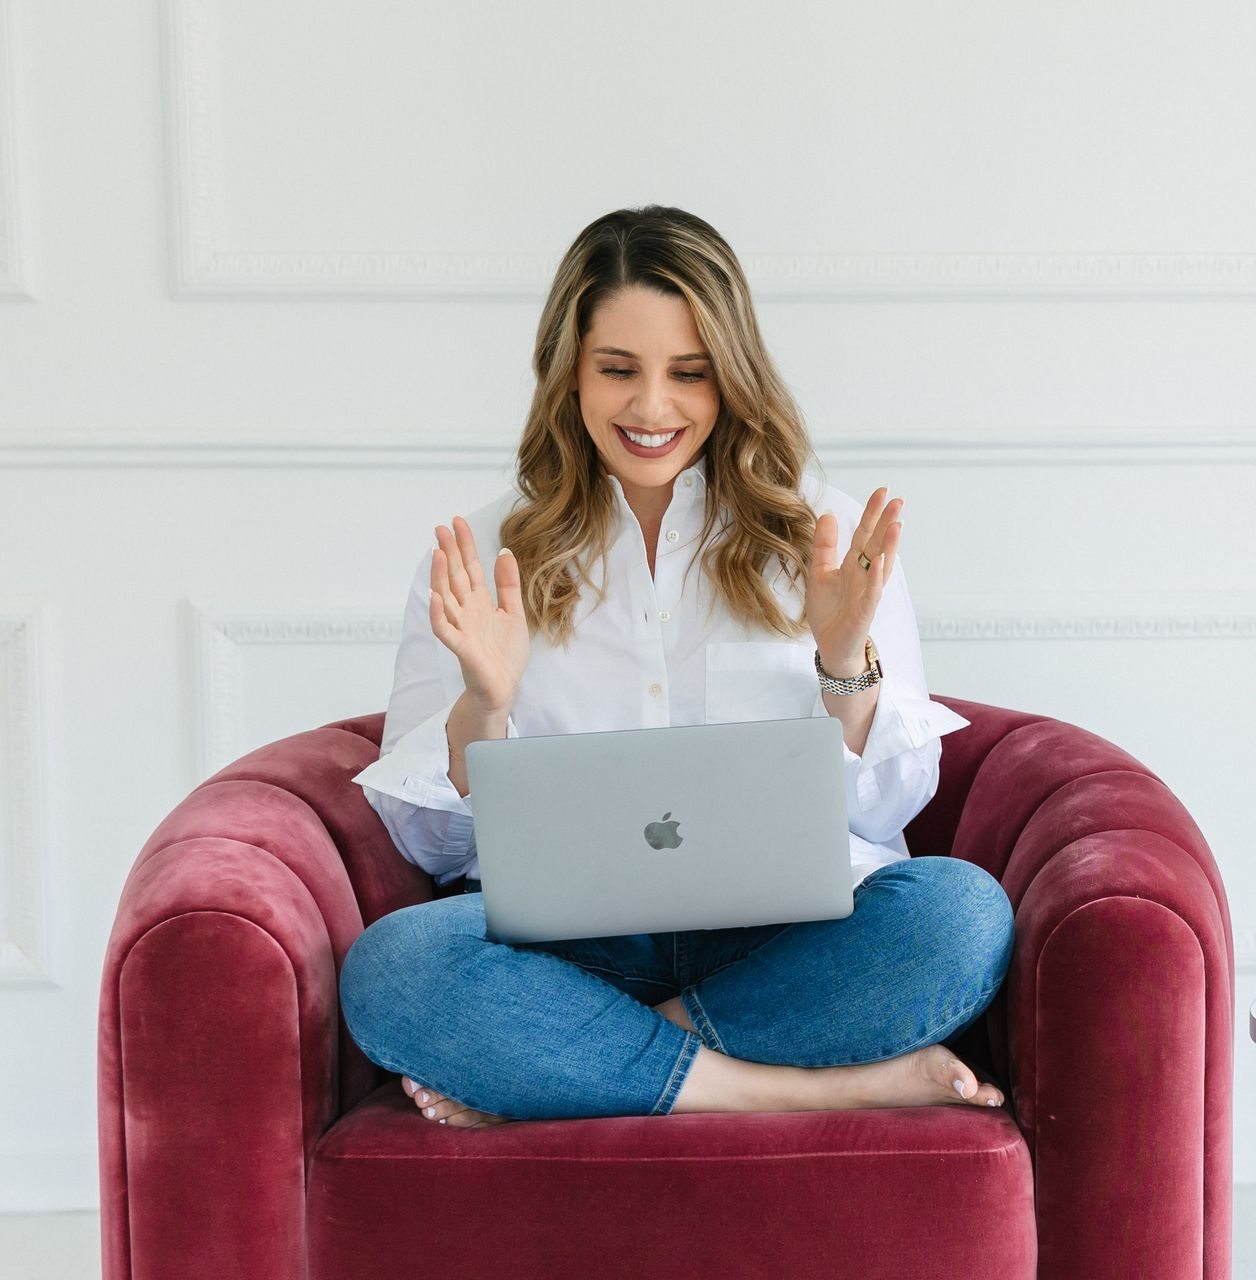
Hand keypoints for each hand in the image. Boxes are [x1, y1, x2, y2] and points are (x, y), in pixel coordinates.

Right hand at [430, 516, 529, 714]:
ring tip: (436, 553)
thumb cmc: (505, 654)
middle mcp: (467, 611)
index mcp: (480, 602)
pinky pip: (445, 630)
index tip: (457, 521)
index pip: (470, 567)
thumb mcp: (513, 613)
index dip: (464, 545)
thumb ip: (508, 584)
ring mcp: (461, 628)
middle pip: (455, 577)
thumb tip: (504, 551)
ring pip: (446, 598)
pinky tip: (435, 597)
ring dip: (439, 576)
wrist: (503, 688)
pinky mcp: (461, 648)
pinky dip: (438, 614)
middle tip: (440, 527)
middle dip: (448, 552)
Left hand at [804, 487, 902, 670]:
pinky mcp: (864, 611)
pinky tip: (879, 561)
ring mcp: (867, 592)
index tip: (882, 491)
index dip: (872, 513)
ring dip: (889, 546)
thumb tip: (828, 514)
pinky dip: (876, 577)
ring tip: (896, 524)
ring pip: (881, 565)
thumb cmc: (829, 611)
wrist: (830, 646)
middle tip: (897, 500)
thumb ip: (824, 545)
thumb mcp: (819, 572)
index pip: (864, 534)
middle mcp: (864, 575)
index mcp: (852, 565)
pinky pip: (873, 592)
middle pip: (877, 545)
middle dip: (886, 523)